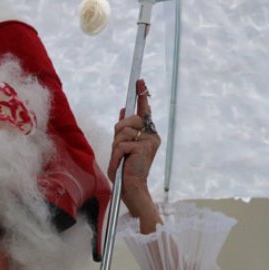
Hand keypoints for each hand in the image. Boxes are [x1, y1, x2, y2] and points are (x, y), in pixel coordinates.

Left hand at [107, 79, 160, 232]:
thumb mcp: (122, 147)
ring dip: (116, 147)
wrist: (131, 188)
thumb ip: (124, 130)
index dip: (141, 95)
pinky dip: (117, 155)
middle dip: (117, 135)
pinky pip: (121, 144)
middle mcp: (152, 135)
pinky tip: (122, 164)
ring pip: (122, 132)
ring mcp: (149, 141)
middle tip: (120, 152)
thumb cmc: (125, 170)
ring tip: (122, 160)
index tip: (140, 81)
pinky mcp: (144, 147)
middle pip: (126, 121)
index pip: (144, 110)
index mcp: (148, 134)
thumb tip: (123, 109)